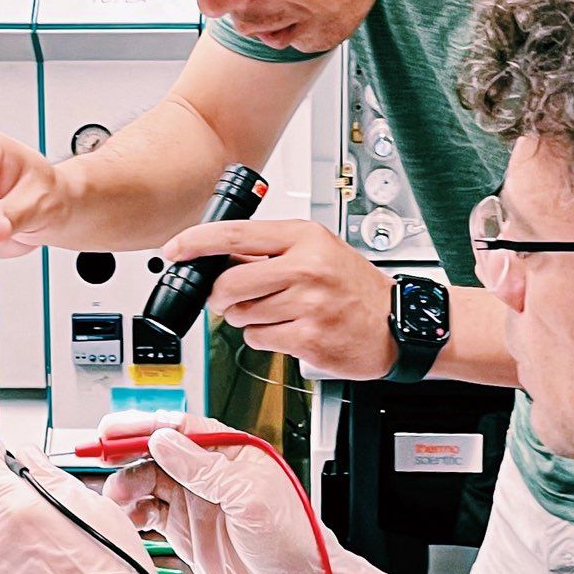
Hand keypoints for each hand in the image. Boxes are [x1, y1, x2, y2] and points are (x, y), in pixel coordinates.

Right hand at [105, 419, 443, 573]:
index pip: (180, 428)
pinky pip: (150, 512)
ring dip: (127, 485)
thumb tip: (164, 440)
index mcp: (231, 452)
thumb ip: (204, 469)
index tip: (113, 428)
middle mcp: (210, 473)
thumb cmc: (291, 539)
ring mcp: (195, 500)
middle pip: (157, 452)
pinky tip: (125, 516)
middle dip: (126, 454)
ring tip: (114, 497)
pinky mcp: (185, 528)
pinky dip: (133, 512)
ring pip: (148, 481)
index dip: (144, 426)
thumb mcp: (249, 498)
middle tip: (98, 458)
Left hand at [160, 219, 397, 378]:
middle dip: (221, 296)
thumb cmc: (356, 288)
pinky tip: (290, 331)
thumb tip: (220, 254)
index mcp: (304, 238)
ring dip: (247, 318)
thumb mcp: (318, 251)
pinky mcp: (308, 338)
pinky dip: (265, 338)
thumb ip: (271, 251)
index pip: (236, 234)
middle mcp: (306, 267)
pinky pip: (259, 339)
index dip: (197, 242)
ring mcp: (308, 304)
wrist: (399, 323)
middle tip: (232, 299)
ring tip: (279, 314)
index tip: (175, 249)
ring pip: (241, 314)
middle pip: (229, 282)